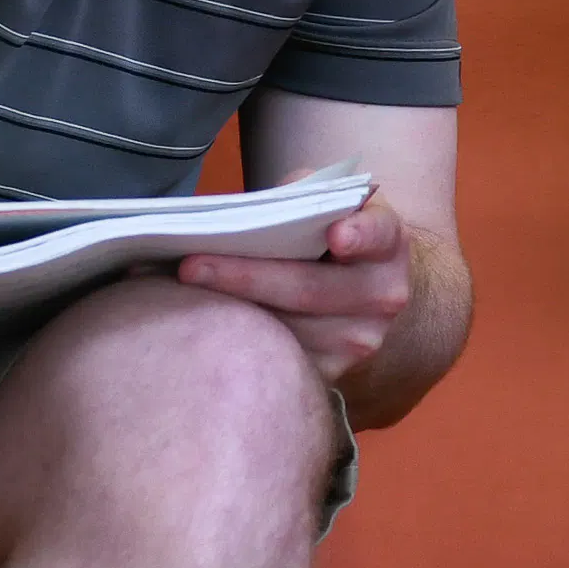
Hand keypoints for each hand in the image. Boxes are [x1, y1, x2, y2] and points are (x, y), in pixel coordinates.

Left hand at [178, 203, 420, 384]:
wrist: (365, 287)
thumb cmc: (329, 233)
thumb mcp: (327, 201)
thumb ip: (300, 194)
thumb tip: (258, 210)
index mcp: (387, 242)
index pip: (378, 234)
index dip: (359, 235)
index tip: (336, 236)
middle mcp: (383, 294)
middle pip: (310, 289)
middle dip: (246, 277)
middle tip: (189, 266)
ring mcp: (362, 339)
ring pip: (288, 330)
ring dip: (232, 313)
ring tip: (181, 294)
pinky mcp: (335, 373)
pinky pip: (280, 359)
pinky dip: (239, 341)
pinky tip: (202, 327)